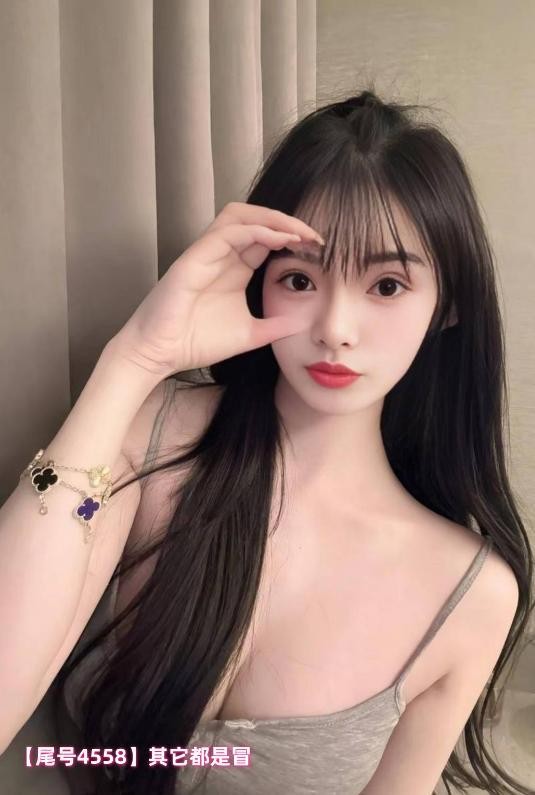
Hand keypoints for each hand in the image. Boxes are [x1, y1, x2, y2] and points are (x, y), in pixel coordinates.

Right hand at [111, 201, 323, 377]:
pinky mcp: (194, 258)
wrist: (160, 354)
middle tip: (314, 236)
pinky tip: (278, 240)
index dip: (294, 237)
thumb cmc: (196, 342)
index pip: (267, 238)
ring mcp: (207, 253)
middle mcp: (222, 255)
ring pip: (240, 215)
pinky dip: (255, 231)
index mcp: (235, 268)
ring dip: (273, 218)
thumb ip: (276, 327)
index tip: (320, 249)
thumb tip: (304, 325)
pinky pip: (227, 232)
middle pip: (256, 218)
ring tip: (299, 232)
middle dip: (287, 220)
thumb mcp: (250, 335)